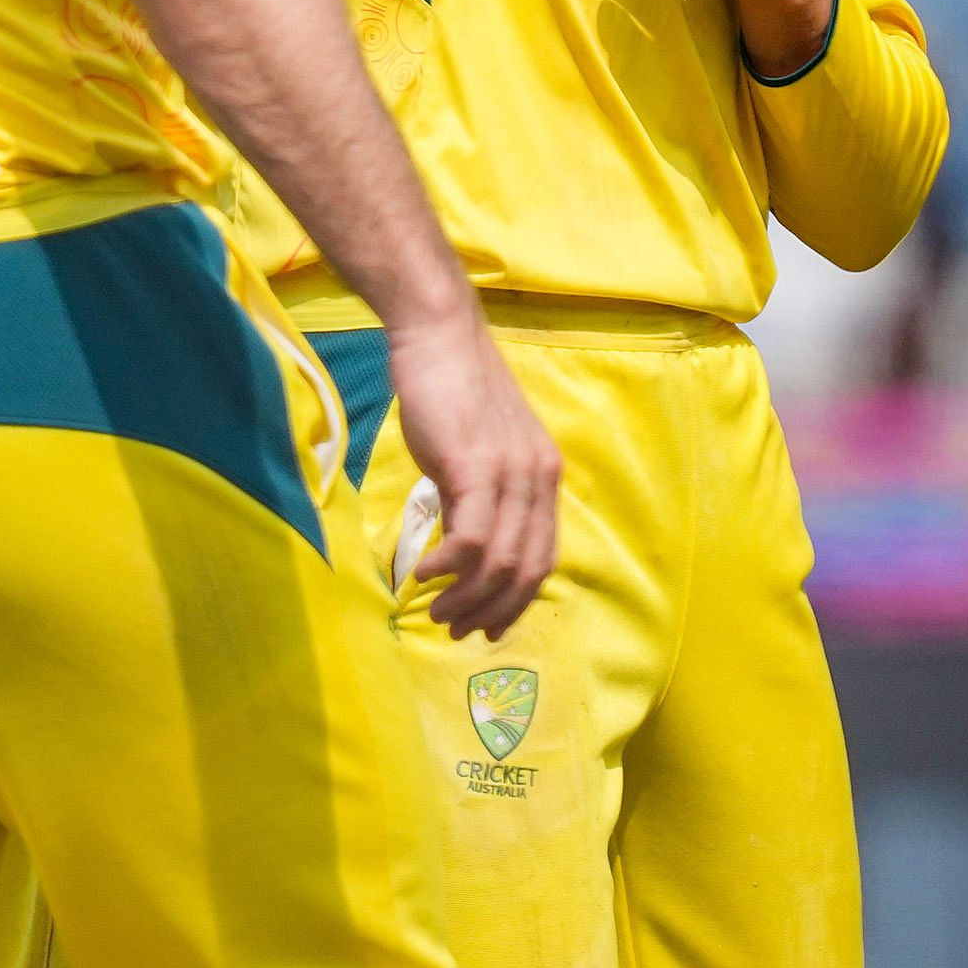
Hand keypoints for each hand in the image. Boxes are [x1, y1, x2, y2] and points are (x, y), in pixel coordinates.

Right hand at [379, 312, 560, 639]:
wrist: (438, 337)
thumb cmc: (450, 393)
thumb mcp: (474, 455)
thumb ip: (477, 501)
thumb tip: (462, 555)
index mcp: (545, 477)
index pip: (543, 557)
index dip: (517, 601)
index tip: (487, 627)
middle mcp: (539, 478)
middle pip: (528, 568)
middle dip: (493, 611)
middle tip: (456, 630)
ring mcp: (512, 472)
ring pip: (500, 562)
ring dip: (467, 599)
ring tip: (437, 614)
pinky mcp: (476, 466)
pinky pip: (470, 539)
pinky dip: (448, 569)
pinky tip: (422, 578)